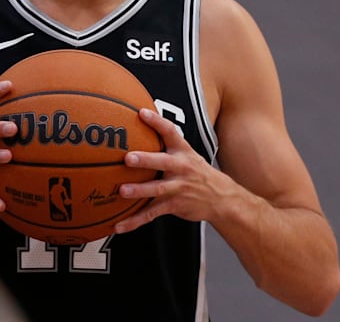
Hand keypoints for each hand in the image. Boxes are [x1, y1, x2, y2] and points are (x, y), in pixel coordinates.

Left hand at [114, 108, 237, 232]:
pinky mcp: (174, 205)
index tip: (142, 113)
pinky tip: (118, 225)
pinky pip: (151, 213)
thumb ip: (167, 142)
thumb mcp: (187, 154)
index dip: (157, 121)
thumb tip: (140, 120)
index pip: (170, 132)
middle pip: (162, 162)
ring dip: (139, 190)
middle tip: (128, 158)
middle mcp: (180, 168)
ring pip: (157, 189)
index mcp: (182, 152)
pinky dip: (134, 221)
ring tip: (122, 191)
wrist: (222, 198)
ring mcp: (178, 188)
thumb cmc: (197, 173)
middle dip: (145, 160)